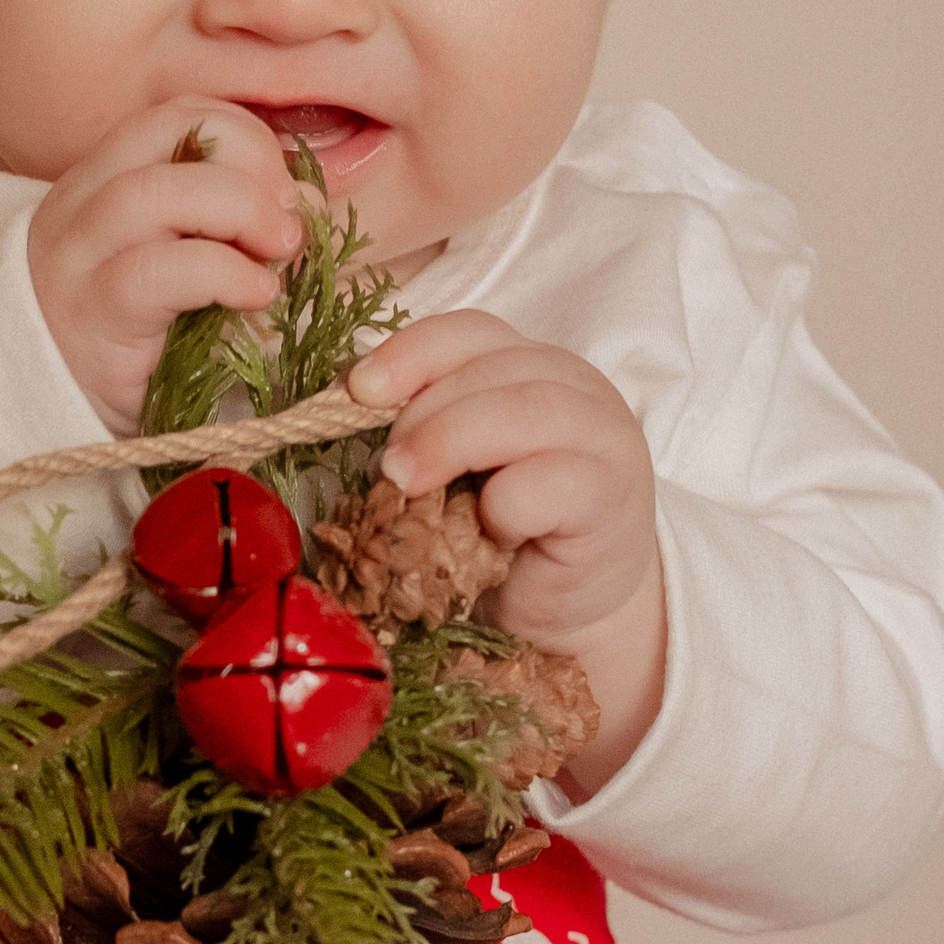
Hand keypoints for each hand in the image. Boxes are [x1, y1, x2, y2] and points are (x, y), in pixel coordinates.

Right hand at [27, 100, 305, 425]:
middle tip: (289, 223)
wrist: (48, 405)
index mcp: (104, 178)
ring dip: (240, 210)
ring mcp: (79, 257)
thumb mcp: (179, 261)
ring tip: (280, 251)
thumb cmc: (130, 335)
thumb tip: (304, 202)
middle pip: (170, 134)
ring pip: (154, 194)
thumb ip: (232, 224)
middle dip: (252, 165)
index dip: (244, 136)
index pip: (178, 113)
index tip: (282, 188)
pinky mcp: (92, 314)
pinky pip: (157, 272)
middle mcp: (83, 204)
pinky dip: (225, 273)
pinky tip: (256, 294)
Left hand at [344, 310, 666, 790]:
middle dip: (423, 413)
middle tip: (387, 467)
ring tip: (409, 485)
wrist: (565, 609)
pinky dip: (508, 502)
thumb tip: (334, 407)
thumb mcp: (449, 471)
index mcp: (521, 364)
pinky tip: (491, 531)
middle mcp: (569, 384)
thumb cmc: (498, 534)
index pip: (463, 334)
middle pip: (489, 367)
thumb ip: (415, 431)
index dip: (407, 355)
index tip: (356, 392)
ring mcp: (600, 435)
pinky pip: (555, 480)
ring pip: (525, 409)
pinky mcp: (610, 495)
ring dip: (453, 442)